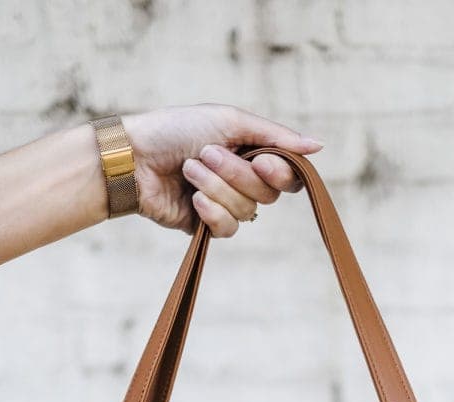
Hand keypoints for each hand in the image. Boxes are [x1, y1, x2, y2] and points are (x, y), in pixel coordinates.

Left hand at [121, 103, 322, 235]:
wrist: (135, 157)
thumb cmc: (177, 130)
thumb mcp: (230, 121)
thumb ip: (275, 135)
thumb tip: (318, 146)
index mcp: (252, 153)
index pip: (288, 176)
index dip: (280, 174)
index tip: (260, 161)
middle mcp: (243, 181)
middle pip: (268, 194)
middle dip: (237, 174)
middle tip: (206, 154)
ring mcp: (225, 204)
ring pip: (246, 211)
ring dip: (215, 187)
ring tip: (188, 170)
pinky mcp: (206, 226)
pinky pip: (228, 229)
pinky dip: (210, 211)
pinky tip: (191, 198)